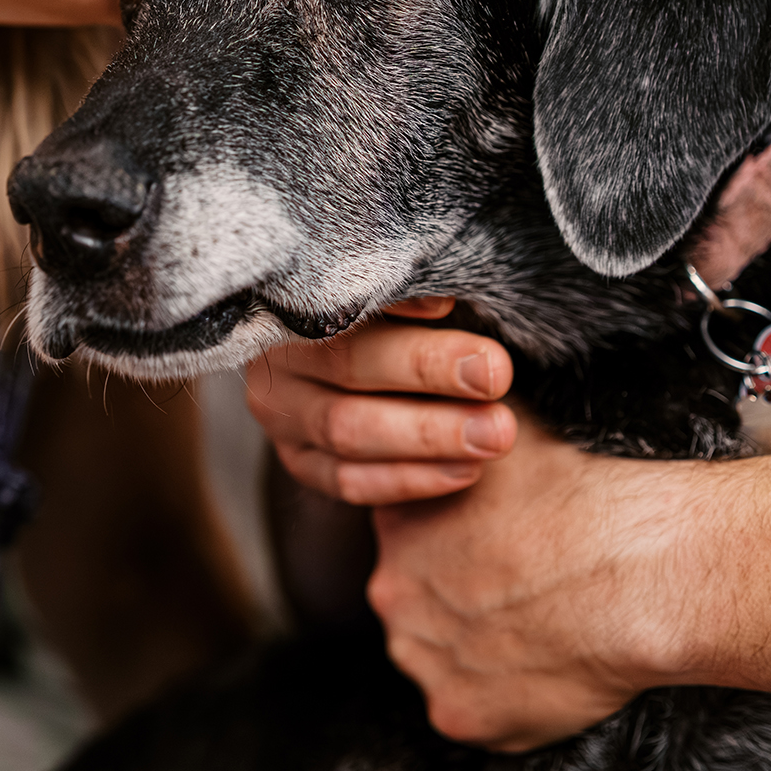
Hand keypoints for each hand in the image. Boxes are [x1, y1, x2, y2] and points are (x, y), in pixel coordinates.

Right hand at [246, 298, 517, 504]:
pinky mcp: (301, 462)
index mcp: (288, 304)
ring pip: (348, 433)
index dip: (395, 303)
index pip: (339, 303)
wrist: (362, 356)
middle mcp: (275, 362)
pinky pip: (350, 482)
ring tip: (495, 432)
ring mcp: (282, 418)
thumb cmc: (389, 311)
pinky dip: (410, 479)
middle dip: (427, 371)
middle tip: (495, 375)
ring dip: (429, 435)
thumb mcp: (390, 288)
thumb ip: (407, 290)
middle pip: (347, 367)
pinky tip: (466, 470)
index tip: (453, 307)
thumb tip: (438, 303)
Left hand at [368, 412, 696, 749]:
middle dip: (458, 590)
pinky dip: (507, 696)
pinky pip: (476, 709)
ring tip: (540, 619)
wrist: (631, 569)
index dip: (450, 532)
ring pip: (443, 653)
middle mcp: (394, 592)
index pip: (405, 529)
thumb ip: (463, 417)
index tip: (493, 534)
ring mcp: (425, 658)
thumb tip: (457, 391)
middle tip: (520, 579)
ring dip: (479, 643)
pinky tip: (546, 663)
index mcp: (395, 522)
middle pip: (416, 594)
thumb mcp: (507, 424)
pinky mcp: (461, 714)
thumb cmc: (578, 493)